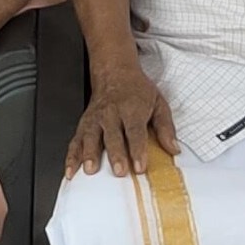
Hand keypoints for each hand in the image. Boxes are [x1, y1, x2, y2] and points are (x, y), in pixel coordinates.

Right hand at [67, 52, 176, 176]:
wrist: (114, 72)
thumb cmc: (137, 90)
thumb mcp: (158, 103)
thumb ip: (166, 128)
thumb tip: (174, 149)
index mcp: (131, 108)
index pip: (135, 131)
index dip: (138, 149)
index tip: (140, 166)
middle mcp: (111, 113)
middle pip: (112, 135)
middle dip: (115, 154)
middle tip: (119, 171)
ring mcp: (95, 119)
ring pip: (90, 137)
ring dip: (89, 154)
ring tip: (90, 170)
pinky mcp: (84, 124)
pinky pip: (76, 140)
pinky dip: (71, 156)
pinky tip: (71, 170)